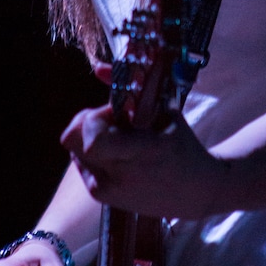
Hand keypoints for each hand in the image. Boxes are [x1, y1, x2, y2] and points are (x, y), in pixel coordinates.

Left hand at [60, 104, 227, 218]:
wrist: (195, 191)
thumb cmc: (181, 145)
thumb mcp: (164, 111)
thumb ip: (127, 89)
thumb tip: (98, 68)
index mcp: (143, 151)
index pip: (92, 137)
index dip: (97, 116)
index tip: (116, 111)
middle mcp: (121, 175)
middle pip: (71, 139)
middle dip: (88, 122)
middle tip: (113, 122)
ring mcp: (109, 189)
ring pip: (73, 149)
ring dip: (91, 136)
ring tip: (120, 139)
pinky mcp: (102, 197)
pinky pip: (80, 162)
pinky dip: (94, 151)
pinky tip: (118, 153)